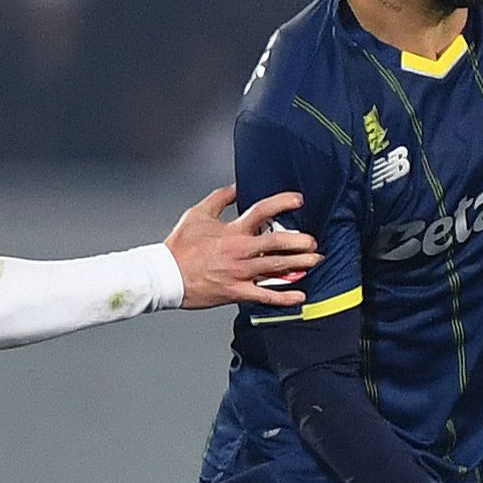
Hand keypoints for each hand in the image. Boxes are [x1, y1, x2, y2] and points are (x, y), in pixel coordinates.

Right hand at [165, 185, 321, 309]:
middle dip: (300, 241)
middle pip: (277, 242)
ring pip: (276, 267)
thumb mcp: (197, 214)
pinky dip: (285, 297)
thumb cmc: (179, 247)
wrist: (166, 276)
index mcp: (231, 230)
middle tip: (312, 240)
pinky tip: (300, 295)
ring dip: (300, 263)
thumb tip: (237, 186)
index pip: (262, 210)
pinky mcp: (237, 292)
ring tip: (315, 260)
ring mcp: (240, 273)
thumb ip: (220, 198)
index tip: (298, 200)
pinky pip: (266, 295)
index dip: (283, 202)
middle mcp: (240, 251)